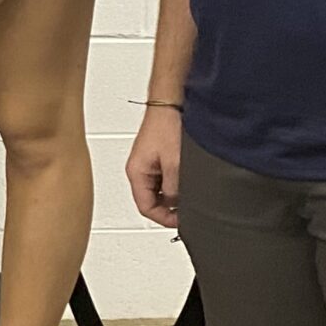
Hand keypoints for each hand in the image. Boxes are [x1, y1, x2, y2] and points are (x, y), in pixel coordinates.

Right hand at [126, 106, 182, 229]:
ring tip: (189, 193)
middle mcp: (139, 169)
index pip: (145, 208)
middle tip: (188, 210)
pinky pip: (164, 179)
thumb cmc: (168, 125)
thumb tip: (177, 207)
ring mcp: (148, 162)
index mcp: (136, 172)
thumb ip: (174, 190)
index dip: (165, 219)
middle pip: (151, 201)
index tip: (182, 222)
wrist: (171, 103)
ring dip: (173, 195)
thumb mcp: (175, 165)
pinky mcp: (157, 156)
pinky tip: (187, 180)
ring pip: (159, 191)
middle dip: (170, 208)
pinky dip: (175, 184)